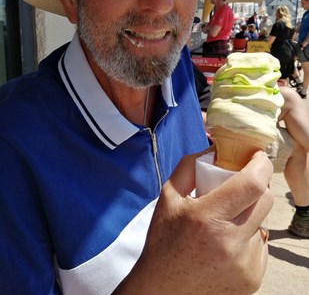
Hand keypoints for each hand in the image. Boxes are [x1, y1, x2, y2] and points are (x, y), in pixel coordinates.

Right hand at [115, 150, 273, 293]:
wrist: (163, 289)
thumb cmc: (164, 240)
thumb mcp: (168, 196)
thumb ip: (189, 166)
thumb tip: (214, 148)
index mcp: (207, 218)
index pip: (252, 183)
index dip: (261, 164)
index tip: (257, 156)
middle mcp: (230, 242)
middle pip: (264, 199)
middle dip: (257, 185)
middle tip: (240, 183)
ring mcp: (244, 263)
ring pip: (262, 221)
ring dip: (249, 212)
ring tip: (225, 220)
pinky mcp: (252, 278)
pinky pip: (260, 244)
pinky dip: (248, 236)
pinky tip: (227, 242)